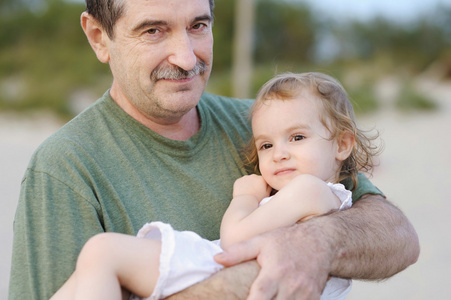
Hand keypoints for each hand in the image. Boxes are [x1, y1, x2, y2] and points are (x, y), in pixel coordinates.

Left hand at [215, 222, 332, 299]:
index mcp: (275, 272)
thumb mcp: (261, 241)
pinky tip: (279, 298)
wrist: (320, 240)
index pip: (260, 296)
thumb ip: (239, 252)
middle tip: (252, 299)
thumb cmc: (287, 240)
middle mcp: (290, 285)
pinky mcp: (314, 297)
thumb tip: (216, 259)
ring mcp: (304, 293)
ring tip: (269, 298)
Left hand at [233, 175, 270, 200]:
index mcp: (262, 178)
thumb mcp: (267, 194)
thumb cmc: (257, 200)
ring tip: (248, 193)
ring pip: (248, 180)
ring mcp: (245, 177)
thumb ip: (269, 187)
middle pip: (256, 179)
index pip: (263, 180)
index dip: (263, 186)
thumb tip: (268, 182)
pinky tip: (243, 192)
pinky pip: (241, 182)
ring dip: (248, 184)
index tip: (261, 192)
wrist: (244, 203)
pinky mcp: (238, 180)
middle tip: (254, 192)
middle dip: (255, 184)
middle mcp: (253, 176)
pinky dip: (242, 186)